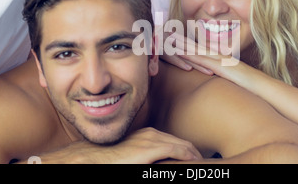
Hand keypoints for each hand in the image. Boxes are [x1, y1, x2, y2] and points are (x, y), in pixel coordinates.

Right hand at [34, 127, 201, 163]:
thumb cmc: (110, 159)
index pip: (175, 143)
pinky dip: (190, 155)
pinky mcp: (152, 148)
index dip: (188, 152)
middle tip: (204, 163)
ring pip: (183, 146)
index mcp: (149, 136)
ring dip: (194, 154)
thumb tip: (155, 162)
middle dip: (194, 153)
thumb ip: (146, 158)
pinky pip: (179, 150)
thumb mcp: (132, 157)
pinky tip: (196, 162)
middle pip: (182, 143)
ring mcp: (153, 139)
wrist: (93, 158)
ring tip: (202, 163)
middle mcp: (153, 134)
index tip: (196, 161)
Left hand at [161, 32, 241, 79]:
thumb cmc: (248, 86)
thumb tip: (215, 78)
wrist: (261, 86)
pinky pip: (200, 58)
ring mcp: (218, 59)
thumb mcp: (232, 79)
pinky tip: (177, 51)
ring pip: (195, 49)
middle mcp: (218, 55)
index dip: (187, 41)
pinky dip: (188, 53)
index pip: (200, 48)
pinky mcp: (219, 66)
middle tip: (165, 30)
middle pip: (195, 45)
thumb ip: (223, 76)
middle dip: (180, 38)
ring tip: (166, 37)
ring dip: (180, 43)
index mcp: (220, 57)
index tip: (174, 36)